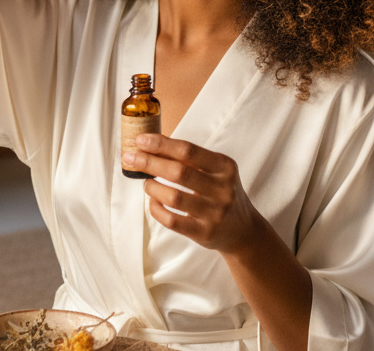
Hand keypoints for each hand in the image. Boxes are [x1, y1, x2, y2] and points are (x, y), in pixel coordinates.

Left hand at [125, 134, 261, 255]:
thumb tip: (153, 145)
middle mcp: (223, 189)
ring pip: (174, 197)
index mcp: (225, 167)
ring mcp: (214, 213)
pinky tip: (153, 202)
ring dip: (152, 187)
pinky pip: (172, 220)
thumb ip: (190, 160)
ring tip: (146, 183)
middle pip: (179, 172)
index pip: (188, 151)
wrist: (243, 230)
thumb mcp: (217, 172)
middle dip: (150, 163)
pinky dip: (157, 209)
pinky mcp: (204, 232)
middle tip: (130, 158)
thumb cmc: (222, 194)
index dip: (162, 144)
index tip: (141, 140)